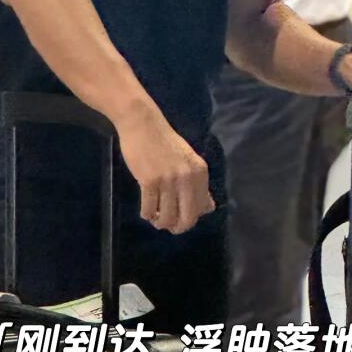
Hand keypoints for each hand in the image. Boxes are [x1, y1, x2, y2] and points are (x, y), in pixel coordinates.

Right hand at [117, 107, 214, 234]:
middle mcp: (187, 177)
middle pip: (186, 218)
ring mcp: (168, 180)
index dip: (189, 219)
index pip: (200, 208)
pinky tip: (145, 211)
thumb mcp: (188, 160)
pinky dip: (146, 214)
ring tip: (154, 217)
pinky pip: (149, 209)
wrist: (142, 124)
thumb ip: (198, 184)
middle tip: (167, 226)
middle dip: (176, 227)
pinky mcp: (150, 181)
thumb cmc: (164, 142)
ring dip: (159, 222)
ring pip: (166, 216)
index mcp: (200, 172)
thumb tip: (209, 208)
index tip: (179, 219)